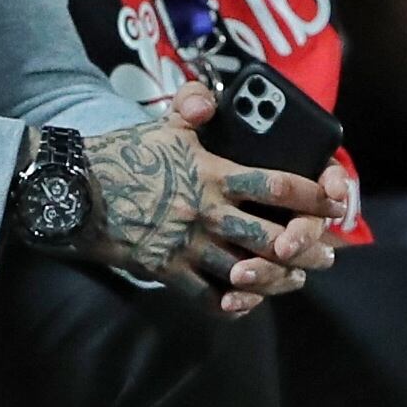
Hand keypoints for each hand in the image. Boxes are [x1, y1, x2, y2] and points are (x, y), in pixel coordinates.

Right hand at [74, 85, 346, 314]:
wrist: (73, 191)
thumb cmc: (122, 155)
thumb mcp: (161, 124)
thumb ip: (193, 106)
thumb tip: (211, 103)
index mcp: (212, 173)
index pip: (274, 186)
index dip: (310, 196)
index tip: (334, 201)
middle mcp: (205, 211)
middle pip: (270, 238)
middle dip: (306, 249)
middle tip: (328, 255)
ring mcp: (186, 244)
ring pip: (245, 272)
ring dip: (277, 280)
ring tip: (296, 280)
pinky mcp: (165, 269)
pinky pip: (206, 297)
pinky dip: (231, 304)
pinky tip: (246, 303)